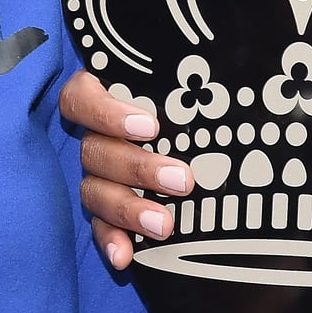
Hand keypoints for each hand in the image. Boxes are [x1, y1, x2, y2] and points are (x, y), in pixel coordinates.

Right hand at [59, 69, 192, 269]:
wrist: (198, 132)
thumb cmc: (189, 96)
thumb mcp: (186, 78)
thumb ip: (189, 69)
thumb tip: (230, 56)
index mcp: (104, 95)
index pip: (80, 98)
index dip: (107, 113)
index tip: (149, 126)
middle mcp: (94, 134)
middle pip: (95, 150)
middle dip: (139, 168)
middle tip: (182, 181)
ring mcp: (96, 172)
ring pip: (96, 189)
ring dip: (129, 208)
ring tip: (165, 224)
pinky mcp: (104, 206)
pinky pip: (98, 225)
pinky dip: (111, 240)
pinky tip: (125, 256)